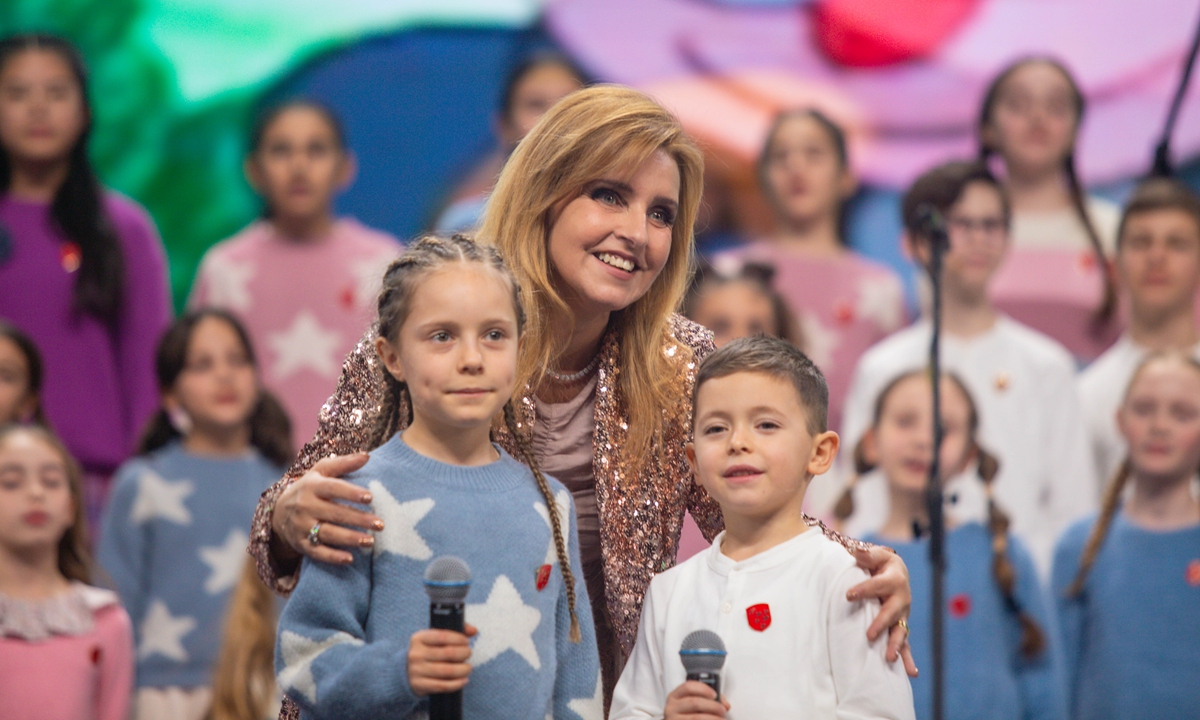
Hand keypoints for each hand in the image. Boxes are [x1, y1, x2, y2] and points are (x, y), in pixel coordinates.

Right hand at [271, 453, 379, 564]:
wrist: (278, 512)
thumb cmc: (309, 488)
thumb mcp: (321, 471)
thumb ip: (343, 463)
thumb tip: (366, 455)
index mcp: (312, 486)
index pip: (333, 488)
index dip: (351, 493)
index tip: (370, 497)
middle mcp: (305, 506)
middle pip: (334, 513)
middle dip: (358, 519)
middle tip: (380, 524)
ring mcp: (302, 527)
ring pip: (328, 534)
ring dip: (350, 538)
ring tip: (370, 541)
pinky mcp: (301, 544)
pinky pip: (318, 552)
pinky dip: (333, 557)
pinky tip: (350, 559)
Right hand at [408, 625, 477, 695]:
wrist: (407, 671)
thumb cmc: (428, 652)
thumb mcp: (435, 638)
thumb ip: (455, 631)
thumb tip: (474, 631)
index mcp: (419, 638)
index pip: (442, 636)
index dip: (458, 639)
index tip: (466, 642)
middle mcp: (416, 654)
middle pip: (448, 653)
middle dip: (463, 653)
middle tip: (468, 653)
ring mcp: (416, 670)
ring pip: (447, 671)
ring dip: (462, 670)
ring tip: (468, 668)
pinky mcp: (419, 685)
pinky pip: (442, 686)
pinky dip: (456, 684)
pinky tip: (464, 680)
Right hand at [664, 681, 728, 719]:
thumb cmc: (687, 715)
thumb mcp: (692, 705)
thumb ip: (708, 700)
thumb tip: (725, 705)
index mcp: (675, 696)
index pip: (688, 687)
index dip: (703, 689)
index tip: (715, 694)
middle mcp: (671, 707)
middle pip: (694, 702)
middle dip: (712, 706)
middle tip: (722, 710)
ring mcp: (673, 719)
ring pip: (696, 717)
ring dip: (713, 718)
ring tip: (722, 719)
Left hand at [848, 546, 917, 677]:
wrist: (897, 572)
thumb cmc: (881, 563)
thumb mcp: (875, 555)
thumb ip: (867, 554)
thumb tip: (856, 551)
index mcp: (894, 579)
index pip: (877, 585)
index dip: (864, 590)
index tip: (848, 595)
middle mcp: (901, 598)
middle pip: (892, 612)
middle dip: (881, 623)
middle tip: (870, 635)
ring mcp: (903, 614)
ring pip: (901, 630)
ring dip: (896, 645)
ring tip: (889, 658)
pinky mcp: (901, 624)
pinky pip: (906, 642)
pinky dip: (908, 658)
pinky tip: (910, 672)